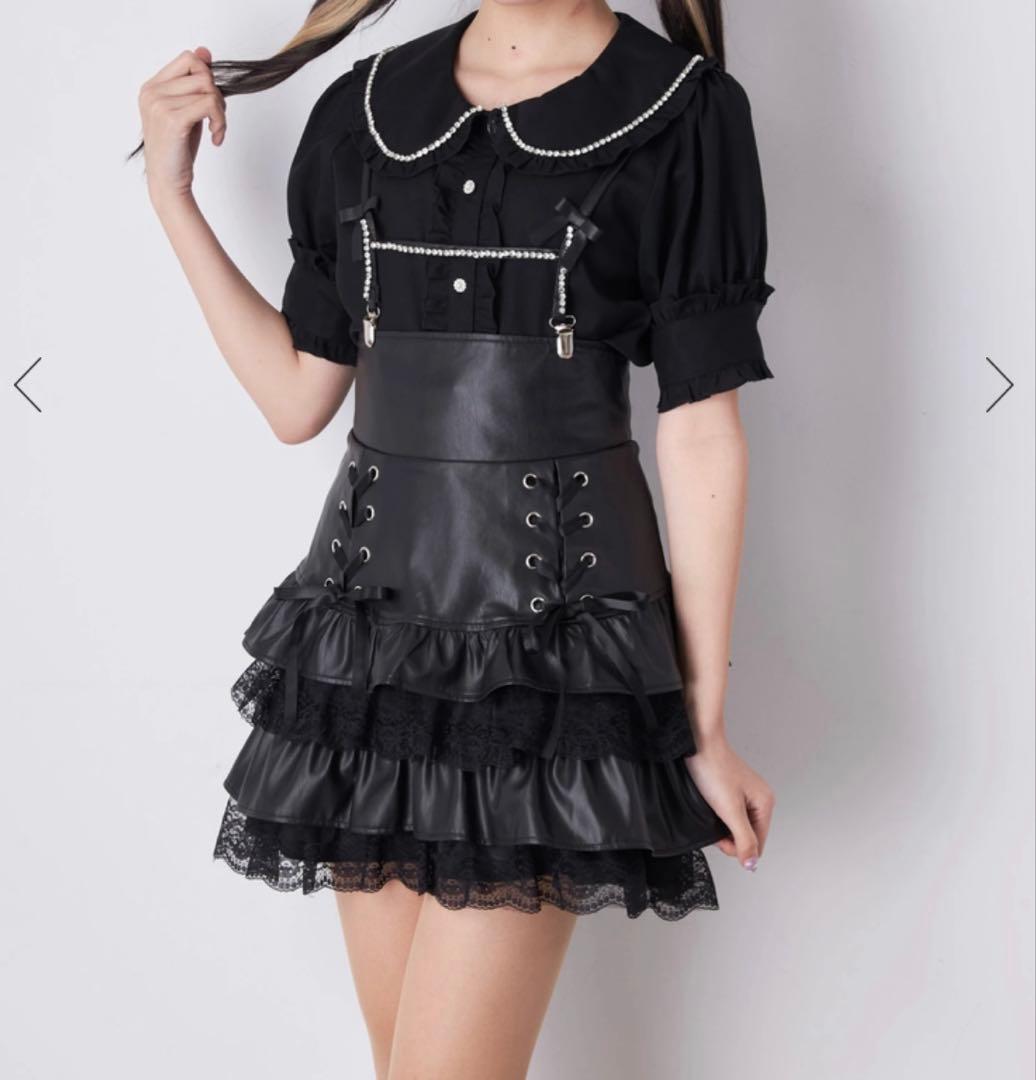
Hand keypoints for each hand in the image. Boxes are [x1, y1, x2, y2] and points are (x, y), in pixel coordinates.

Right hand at [138, 46, 225, 204]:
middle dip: (218, 97)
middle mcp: (152, 92)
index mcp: (152, 87)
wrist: (167, 183)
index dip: (208, 77)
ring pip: (208, 89)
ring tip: (216, 131)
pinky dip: (220, 122)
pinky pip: (210, 105)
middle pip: (202, 73)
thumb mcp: (187, 111)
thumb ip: (194, 83)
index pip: (188, 59)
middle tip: (217, 120)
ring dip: (221, 112)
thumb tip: (205, 51)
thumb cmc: (177, 150)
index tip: (210, 103)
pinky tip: (216, 138)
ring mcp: (159, 104)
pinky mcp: (173, 120)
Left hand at [684, 737, 774, 869]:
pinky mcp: (732, 791)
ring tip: (710, 813)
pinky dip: (719, 816)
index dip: (738, 848)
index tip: (721, 838)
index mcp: (765, 803)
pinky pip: (729, 814)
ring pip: (737, 825)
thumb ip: (743, 838)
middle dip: (729, 837)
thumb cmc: (713, 770)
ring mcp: (746, 794)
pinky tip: (710, 807)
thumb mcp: (729, 810)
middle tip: (713, 824)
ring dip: (722, 826)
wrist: (698, 743)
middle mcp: (759, 799)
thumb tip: (752, 864)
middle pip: (748, 835)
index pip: (758, 844)